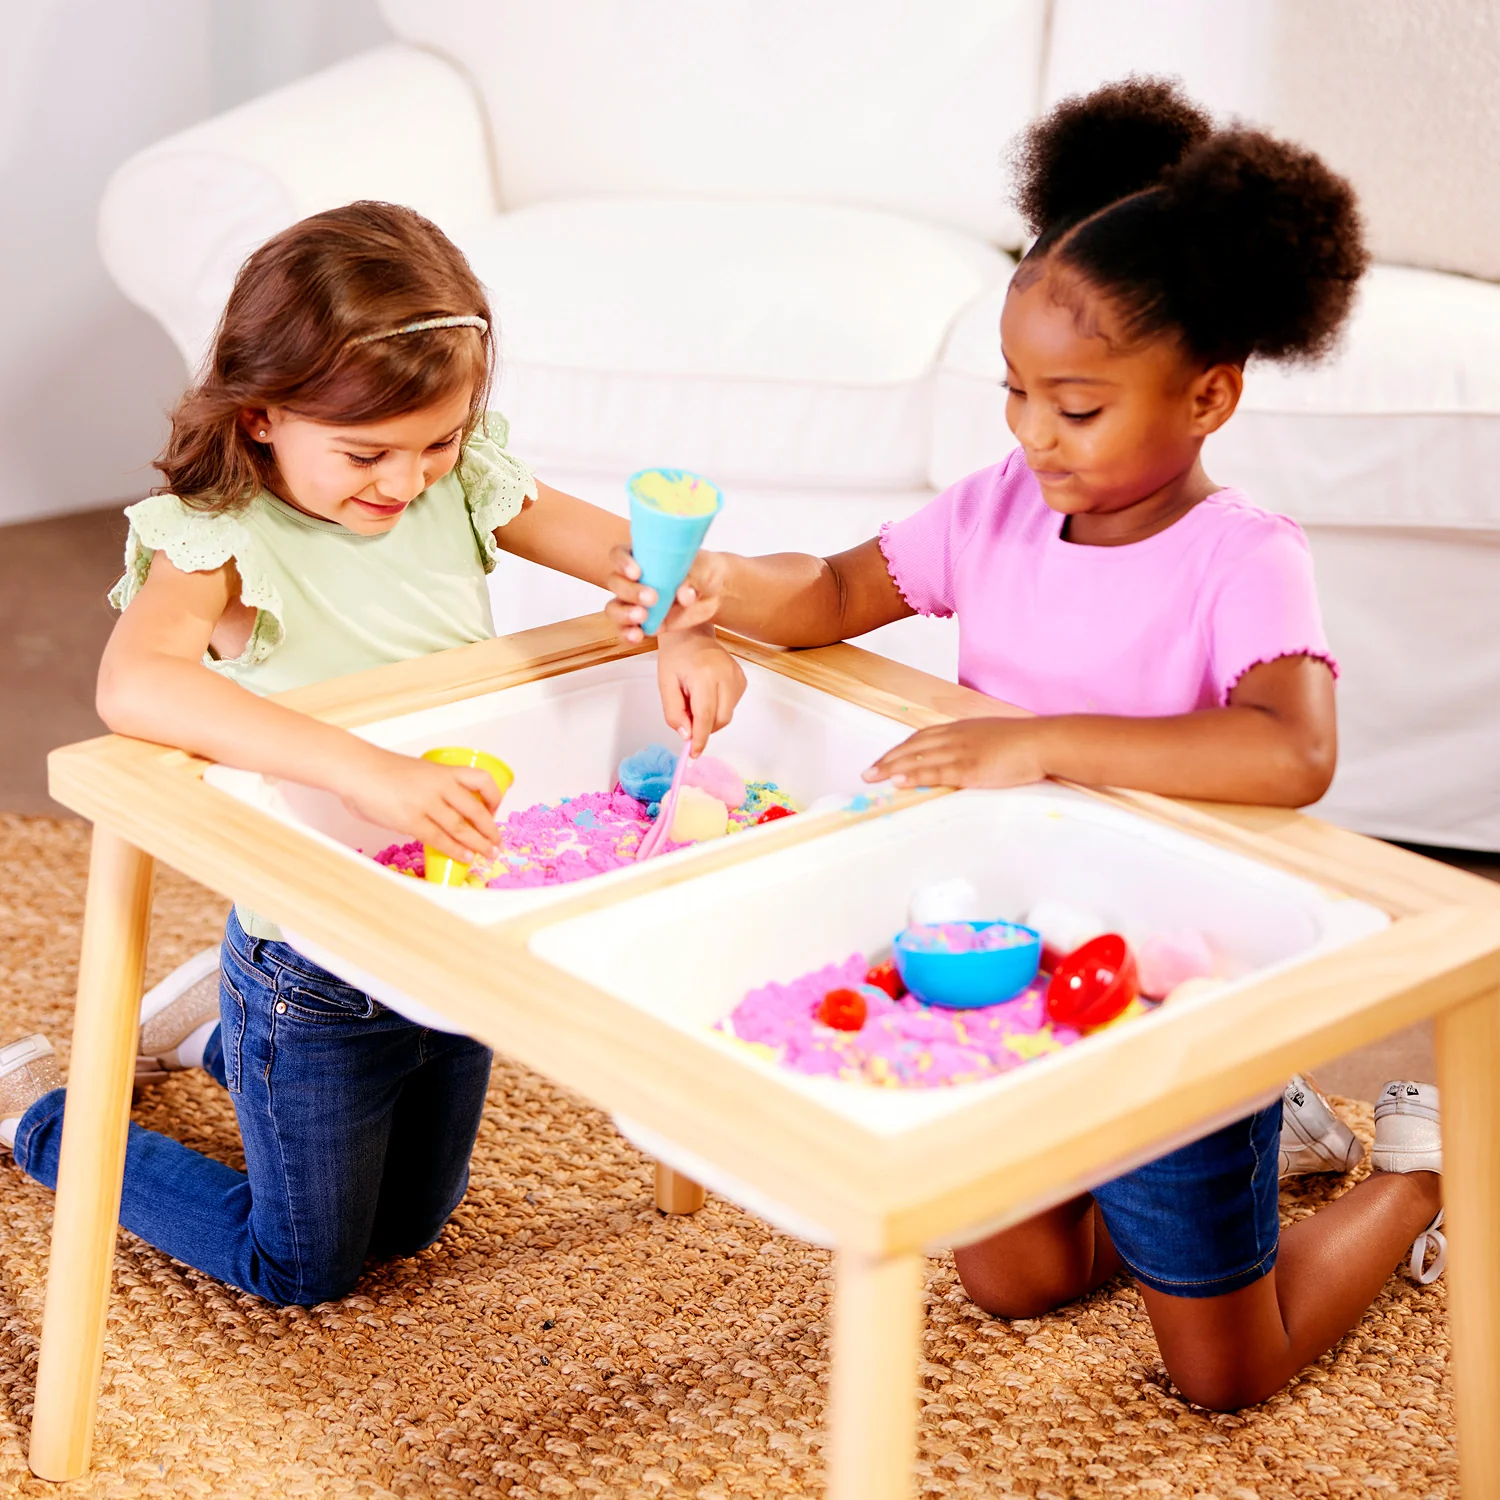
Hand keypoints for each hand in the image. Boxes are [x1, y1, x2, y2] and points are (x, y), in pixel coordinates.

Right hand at [339, 746, 504, 863]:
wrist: (356, 769)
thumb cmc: (380, 770)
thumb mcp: (417, 772)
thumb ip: (430, 791)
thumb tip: (435, 814)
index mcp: (443, 771)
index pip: (482, 780)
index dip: (494, 797)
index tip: (494, 810)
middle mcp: (440, 786)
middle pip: (477, 810)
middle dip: (491, 830)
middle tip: (497, 843)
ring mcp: (426, 803)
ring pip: (462, 828)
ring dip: (479, 844)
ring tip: (488, 855)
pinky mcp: (411, 820)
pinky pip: (439, 839)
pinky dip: (455, 850)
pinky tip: (464, 857)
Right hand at [604, 546, 727, 643]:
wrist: (714, 592)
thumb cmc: (703, 570)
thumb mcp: (701, 568)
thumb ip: (690, 579)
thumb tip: (684, 595)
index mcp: (641, 556)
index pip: (619, 555)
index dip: (622, 563)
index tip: (637, 573)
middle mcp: (632, 579)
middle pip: (615, 583)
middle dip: (630, 592)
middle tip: (653, 598)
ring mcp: (635, 602)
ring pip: (614, 608)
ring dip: (624, 614)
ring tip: (642, 617)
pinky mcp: (643, 622)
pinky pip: (626, 630)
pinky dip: (628, 634)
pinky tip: (637, 636)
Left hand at [656, 627, 745, 753]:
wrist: (692, 633)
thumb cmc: (675, 656)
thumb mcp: (665, 684)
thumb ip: (673, 712)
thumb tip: (687, 735)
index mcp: (705, 674)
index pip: (705, 715)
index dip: (699, 738)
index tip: (693, 754)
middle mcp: (726, 675)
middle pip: (719, 719)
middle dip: (703, 727)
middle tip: (686, 716)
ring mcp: (737, 677)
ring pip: (726, 715)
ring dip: (709, 717)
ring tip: (694, 699)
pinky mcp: (742, 680)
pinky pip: (730, 706)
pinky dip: (717, 708)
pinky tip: (707, 694)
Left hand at [863, 718, 1047, 789]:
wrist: (1044, 741)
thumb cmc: (1026, 742)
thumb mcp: (994, 738)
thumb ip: (976, 746)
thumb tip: (968, 758)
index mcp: (962, 729)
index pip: (922, 737)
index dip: (901, 749)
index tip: (885, 759)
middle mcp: (956, 737)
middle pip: (913, 746)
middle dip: (888, 759)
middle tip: (868, 772)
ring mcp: (961, 751)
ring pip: (918, 758)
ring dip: (892, 768)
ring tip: (873, 778)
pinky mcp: (969, 767)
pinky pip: (935, 771)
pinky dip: (914, 775)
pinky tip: (898, 781)